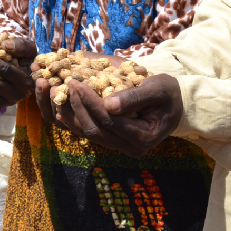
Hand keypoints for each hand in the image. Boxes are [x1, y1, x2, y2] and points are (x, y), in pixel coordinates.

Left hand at [36, 73, 183, 156]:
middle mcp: (131, 147)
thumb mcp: (157, 88)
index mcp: (144, 137)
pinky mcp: (112, 139)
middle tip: (63, 85)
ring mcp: (120, 146)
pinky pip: (89, 130)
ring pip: (89, 133)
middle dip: (77, 106)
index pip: (110, 121)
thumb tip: (109, 104)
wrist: (175, 103)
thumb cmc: (167, 92)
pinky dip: (74, 118)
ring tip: (55, 93)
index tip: (76, 82)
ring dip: (70, 113)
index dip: (91, 102)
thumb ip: (134, 96)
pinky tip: (60, 105)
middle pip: (96, 130)